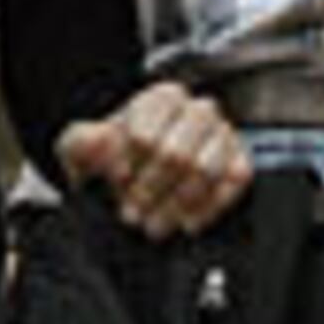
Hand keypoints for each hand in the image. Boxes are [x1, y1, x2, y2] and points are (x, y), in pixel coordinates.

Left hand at [54, 79, 249, 237]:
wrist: (137, 185)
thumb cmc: (113, 161)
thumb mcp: (83, 149)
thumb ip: (83, 141)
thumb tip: (101, 139)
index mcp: (161, 98)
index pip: (146, 133)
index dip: (128, 165)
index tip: (118, 183)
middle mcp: (198, 111)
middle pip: (176, 154)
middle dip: (150, 191)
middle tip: (131, 215)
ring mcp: (224, 136)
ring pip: (206, 170)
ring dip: (175, 205)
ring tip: (154, 225)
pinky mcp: (241, 163)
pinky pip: (235, 183)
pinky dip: (209, 209)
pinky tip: (186, 224)